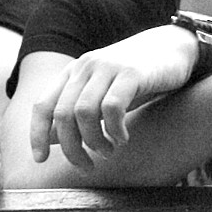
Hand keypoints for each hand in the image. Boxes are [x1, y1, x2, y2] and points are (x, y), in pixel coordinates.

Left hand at [31, 26, 197, 166]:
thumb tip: (52, 138)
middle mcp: (85, 67)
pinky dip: (114, 130)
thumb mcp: (103, 92)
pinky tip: (123, 138)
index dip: (37, 134)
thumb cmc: (137, 76)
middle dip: (71, 148)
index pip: (43, 105)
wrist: (174, 46)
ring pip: (84, 113)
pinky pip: (112, 107)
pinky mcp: (131, 73)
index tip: (40, 159)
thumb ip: (79, 111)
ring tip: (109, 152)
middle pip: (62, 115)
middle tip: (87, 166)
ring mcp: (108, 67)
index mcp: (74, 72)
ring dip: (94, 141)